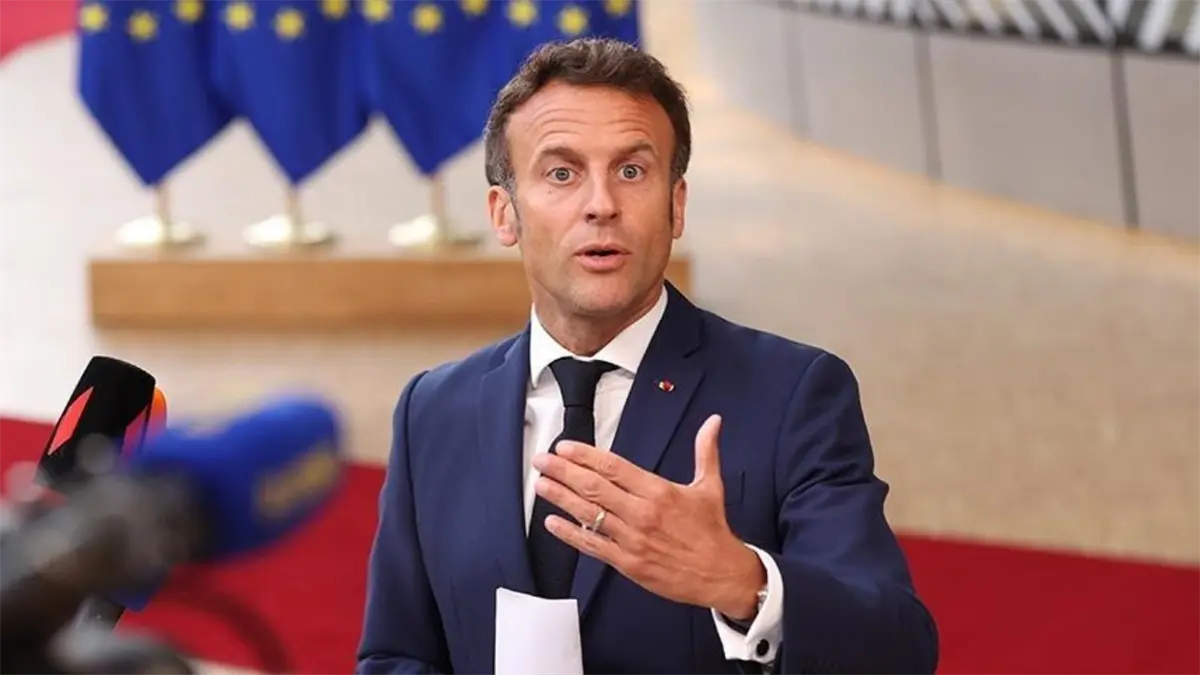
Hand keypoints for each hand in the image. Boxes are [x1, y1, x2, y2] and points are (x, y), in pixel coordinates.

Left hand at [532, 414, 764, 619]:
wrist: (721, 574)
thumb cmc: (713, 532)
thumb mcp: (711, 486)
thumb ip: (706, 451)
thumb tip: (713, 422)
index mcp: (659, 492)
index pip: (614, 467)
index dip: (586, 456)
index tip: (565, 447)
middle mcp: (642, 514)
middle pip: (595, 487)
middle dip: (564, 471)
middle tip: (543, 460)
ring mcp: (632, 539)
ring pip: (590, 514)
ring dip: (561, 498)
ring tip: (541, 484)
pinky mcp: (628, 563)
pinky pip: (593, 546)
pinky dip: (570, 534)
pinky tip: (553, 523)